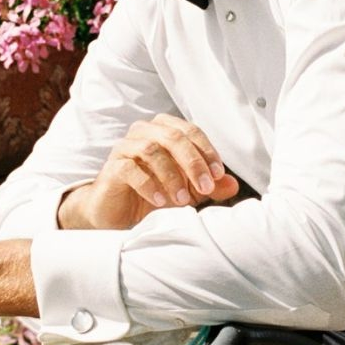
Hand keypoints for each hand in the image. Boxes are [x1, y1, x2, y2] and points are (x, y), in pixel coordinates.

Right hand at [59, 114, 240, 230]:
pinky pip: (130, 169)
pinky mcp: (112, 168)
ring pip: (151, 150)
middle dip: (193, 162)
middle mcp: (144, 132)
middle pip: (172, 137)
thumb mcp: (189, 192)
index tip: (218, 175)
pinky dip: (148, 185)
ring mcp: (125, 148)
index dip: (207, 151)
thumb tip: (232, 184)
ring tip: (182, 200)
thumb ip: (210, 186)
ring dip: (172, 176)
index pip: (190, 131)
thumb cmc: (154, 195)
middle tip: (205, 188)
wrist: (119, 214)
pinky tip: (159, 201)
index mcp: (164, 130)